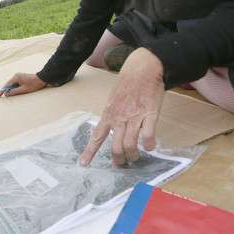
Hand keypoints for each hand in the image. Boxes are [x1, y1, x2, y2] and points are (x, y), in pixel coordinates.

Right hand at [0, 73, 46, 96]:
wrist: (42, 79)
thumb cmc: (33, 84)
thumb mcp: (23, 90)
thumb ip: (14, 92)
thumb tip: (6, 94)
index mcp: (16, 77)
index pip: (6, 85)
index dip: (2, 91)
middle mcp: (16, 76)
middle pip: (9, 84)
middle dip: (6, 90)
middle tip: (1, 96)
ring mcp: (19, 76)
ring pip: (12, 84)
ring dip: (11, 89)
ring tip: (9, 95)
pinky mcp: (21, 78)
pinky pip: (16, 83)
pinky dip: (14, 88)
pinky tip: (15, 91)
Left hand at [79, 48, 164, 166]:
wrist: (143, 70)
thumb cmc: (128, 83)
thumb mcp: (113, 99)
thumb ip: (113, 114)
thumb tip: (112, 129)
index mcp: (109, 114)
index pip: (97, 136)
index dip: (90, 151)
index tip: (84, 163)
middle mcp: (120, 118)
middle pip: (116, 147)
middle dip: (119, 160)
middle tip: (122, 164)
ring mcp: (134, 117)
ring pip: (131, 145)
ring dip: (133, 155)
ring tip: (135, 157)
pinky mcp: (149, 115)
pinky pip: (148, 136)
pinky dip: (149, 145)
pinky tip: (149, 146)